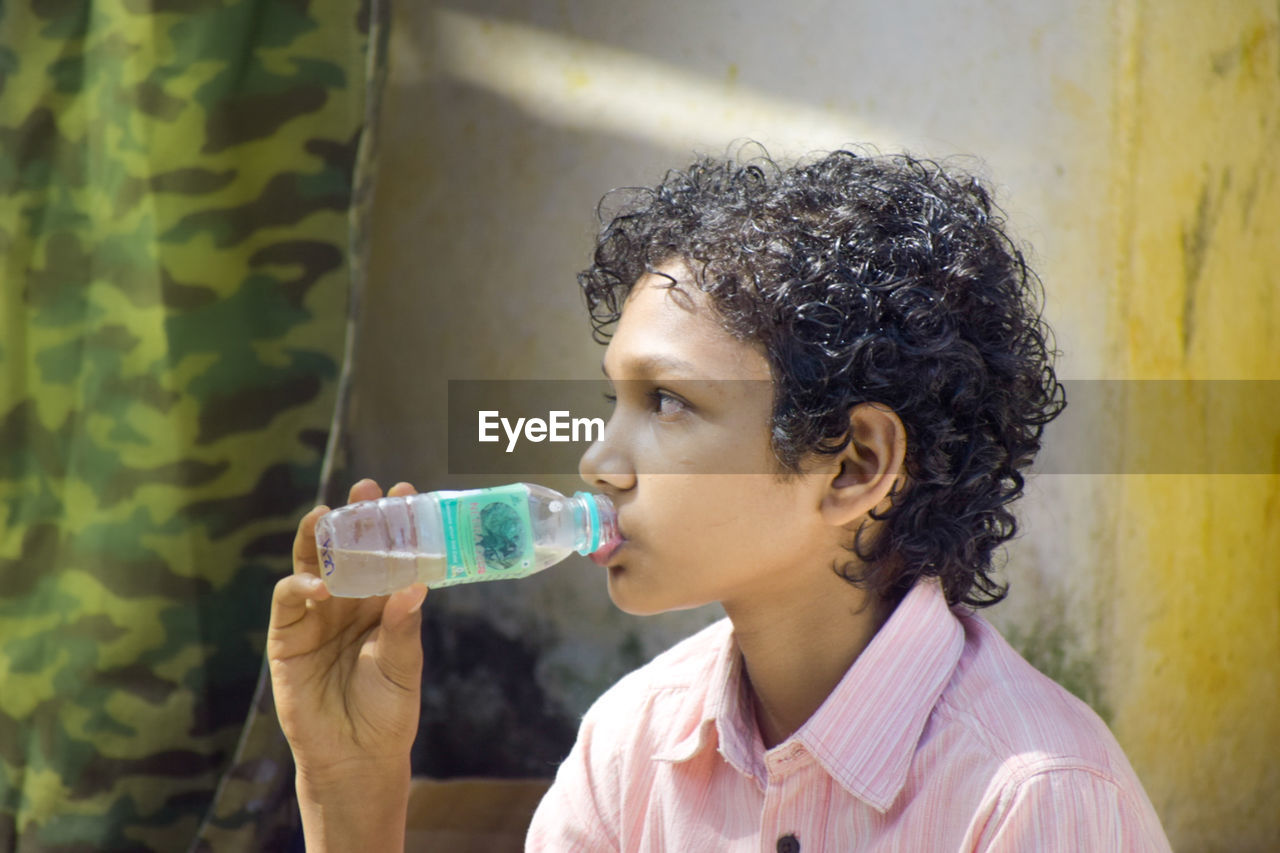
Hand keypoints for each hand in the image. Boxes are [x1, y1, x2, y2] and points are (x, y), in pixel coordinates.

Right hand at [268, 479, 427, 785]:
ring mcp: (314, 617)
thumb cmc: (386, 711)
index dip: (394, 524)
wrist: (356, 758)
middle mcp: (346, 602)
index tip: (407, 492)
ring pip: (311, 565)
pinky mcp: (286, 637)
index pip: (386, 554)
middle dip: (354, 517)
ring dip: (318, 538)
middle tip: (366, 489)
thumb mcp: (402, 667)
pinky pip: (287, 600)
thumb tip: (415, 586)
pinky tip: (320, 583)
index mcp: (380, 603)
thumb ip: (403, 628)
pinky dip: (300, 585)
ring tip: (328, 514)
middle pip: (347, 550)